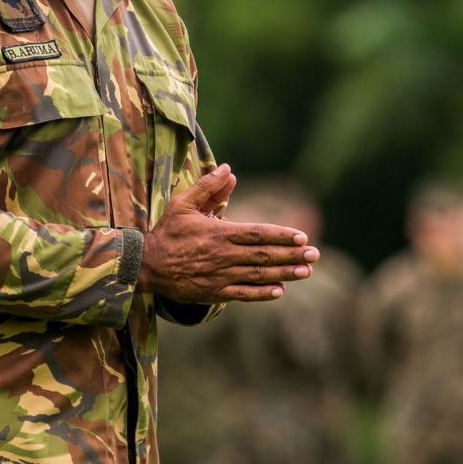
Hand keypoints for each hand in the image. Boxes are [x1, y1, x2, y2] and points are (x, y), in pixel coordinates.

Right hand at [138, 165, 320, 302]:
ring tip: (307, 271)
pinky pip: (243, 294)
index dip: (281, 235)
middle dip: (291, 254)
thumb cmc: (168, 232)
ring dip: (284, 273)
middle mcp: (223, 255)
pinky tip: (280, 291)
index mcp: (218, 233)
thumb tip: (229, 169)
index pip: (257, 234)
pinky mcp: (214, 293)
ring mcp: (219, 276)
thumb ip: (209, 187)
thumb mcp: (184, 204)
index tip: (302, 236)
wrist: (147, 265)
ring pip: (258, 275)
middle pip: (263, 255)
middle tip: (315, 254)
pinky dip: (262, 294)